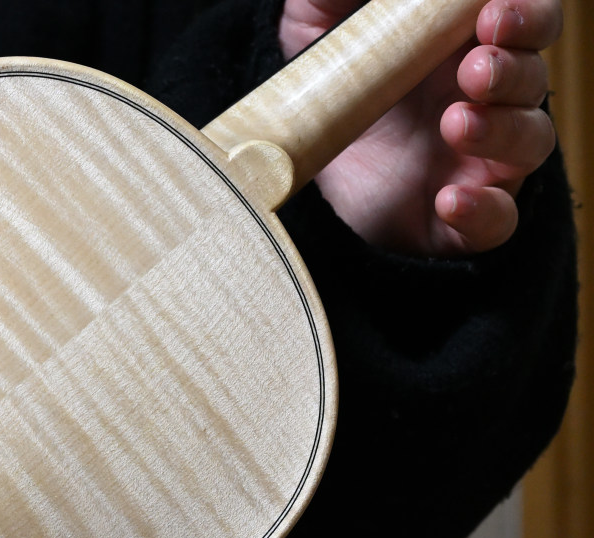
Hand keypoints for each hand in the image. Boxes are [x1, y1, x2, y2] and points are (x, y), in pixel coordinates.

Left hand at [281, 0, 560, 254]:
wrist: (300, 176)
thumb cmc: (332, 89)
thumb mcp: (317, 30)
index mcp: (468, 47)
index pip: (525, 19)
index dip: (524, 10)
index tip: (490, 9)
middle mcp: (489, 100)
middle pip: (534, 75)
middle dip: (516, 64)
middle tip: (477, 63)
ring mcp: (482, 161)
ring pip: (528, 141)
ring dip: (501, 129)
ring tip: (456, 121)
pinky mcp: (463, 220)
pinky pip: (496, 219)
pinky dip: (483, 210)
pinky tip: (451, 200)